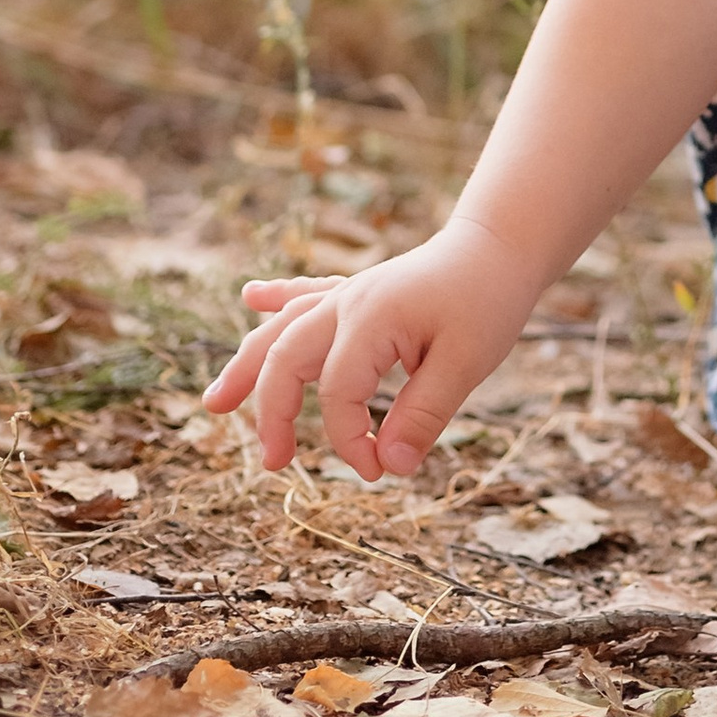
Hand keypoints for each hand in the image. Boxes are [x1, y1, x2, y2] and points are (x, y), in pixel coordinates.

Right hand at [199, 217, 539, 478]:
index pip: (336, 393)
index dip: (350, 440)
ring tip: (216, 402)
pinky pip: (306, 294)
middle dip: (272, 414)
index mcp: (370, 320)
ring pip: (282, 329)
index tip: (378, 471)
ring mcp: (348, 294)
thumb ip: (424, 414)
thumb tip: (392, 467)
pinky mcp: (357, 290)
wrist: (500, 245)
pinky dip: (277, 299)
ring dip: (248, 363)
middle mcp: (347, 303)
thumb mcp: (467, 362)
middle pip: (286, 359)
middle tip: (273, 463)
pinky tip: (251, 297)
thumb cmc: (488, 299)